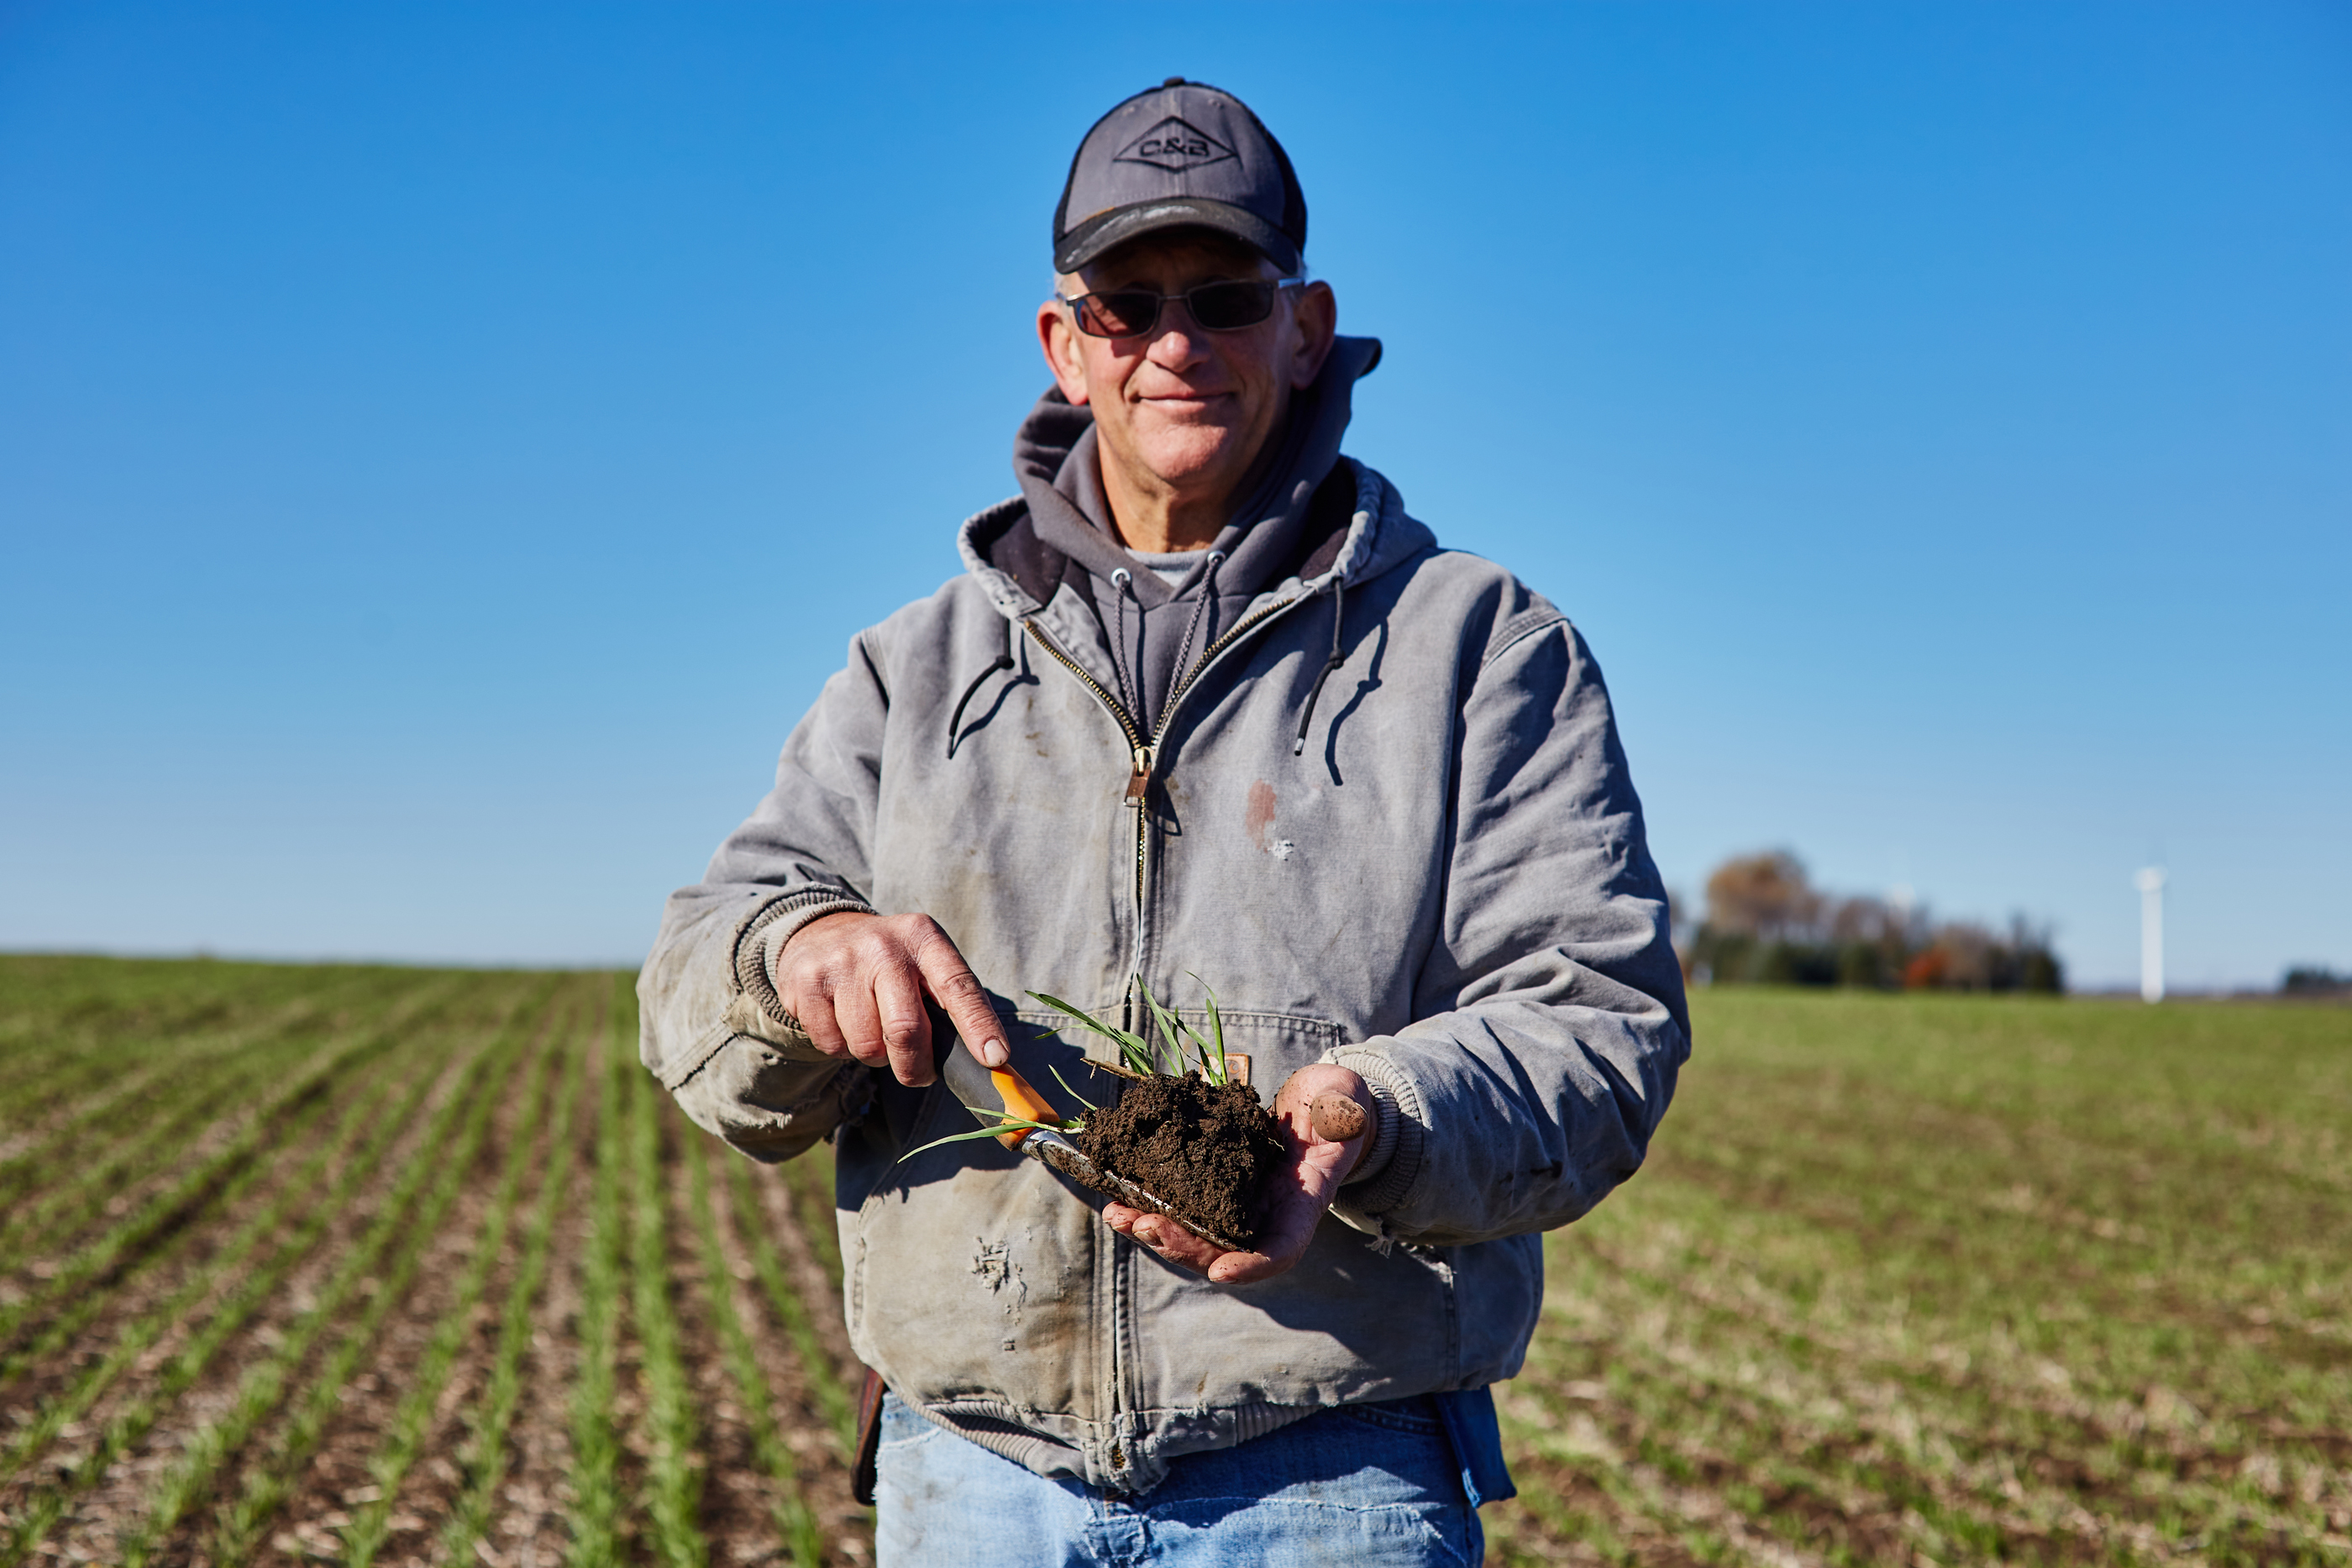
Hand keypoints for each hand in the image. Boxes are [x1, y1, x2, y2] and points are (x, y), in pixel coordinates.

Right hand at [773, 911, 1007, 1087]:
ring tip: (874, 1030)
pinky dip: (842, 1048)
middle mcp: (882, 947)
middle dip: (916, 1067)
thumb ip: (950, 1001)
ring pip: (866, 1046)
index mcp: (923, 938)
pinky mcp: (805, 984)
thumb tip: (989, 1060)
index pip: (957, 986)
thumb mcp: (924, 962)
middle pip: (905, 1029)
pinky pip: (831, 1046)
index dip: (978, 1026)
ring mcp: (840, 964)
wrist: (821, 933)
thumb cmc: (890, 962)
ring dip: (876, 1056)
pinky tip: (843, 1022)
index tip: (994, 1059)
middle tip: (920, 1074)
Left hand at [1102, 1063, 1375, 1284]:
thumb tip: (1340, 1118)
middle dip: (1182, 1244)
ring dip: (1153, 1229)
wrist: (1318, 1106)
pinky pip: (1179, 1203)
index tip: (1220, 1270)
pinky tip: (1117, 1196)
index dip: (1252, 1265)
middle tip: (1146, 1226)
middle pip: (1222, 1248)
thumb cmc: (1337, 1109)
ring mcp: (1238, 1202)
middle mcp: (1265, 1213)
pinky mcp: (1215, 1183)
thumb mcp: (1347, 1107)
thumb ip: (1344, 1114)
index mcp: (1302, 1204)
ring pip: (1192, 1233)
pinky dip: (1148, 1203)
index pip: (1281, 1248)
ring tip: (1118, 1215)